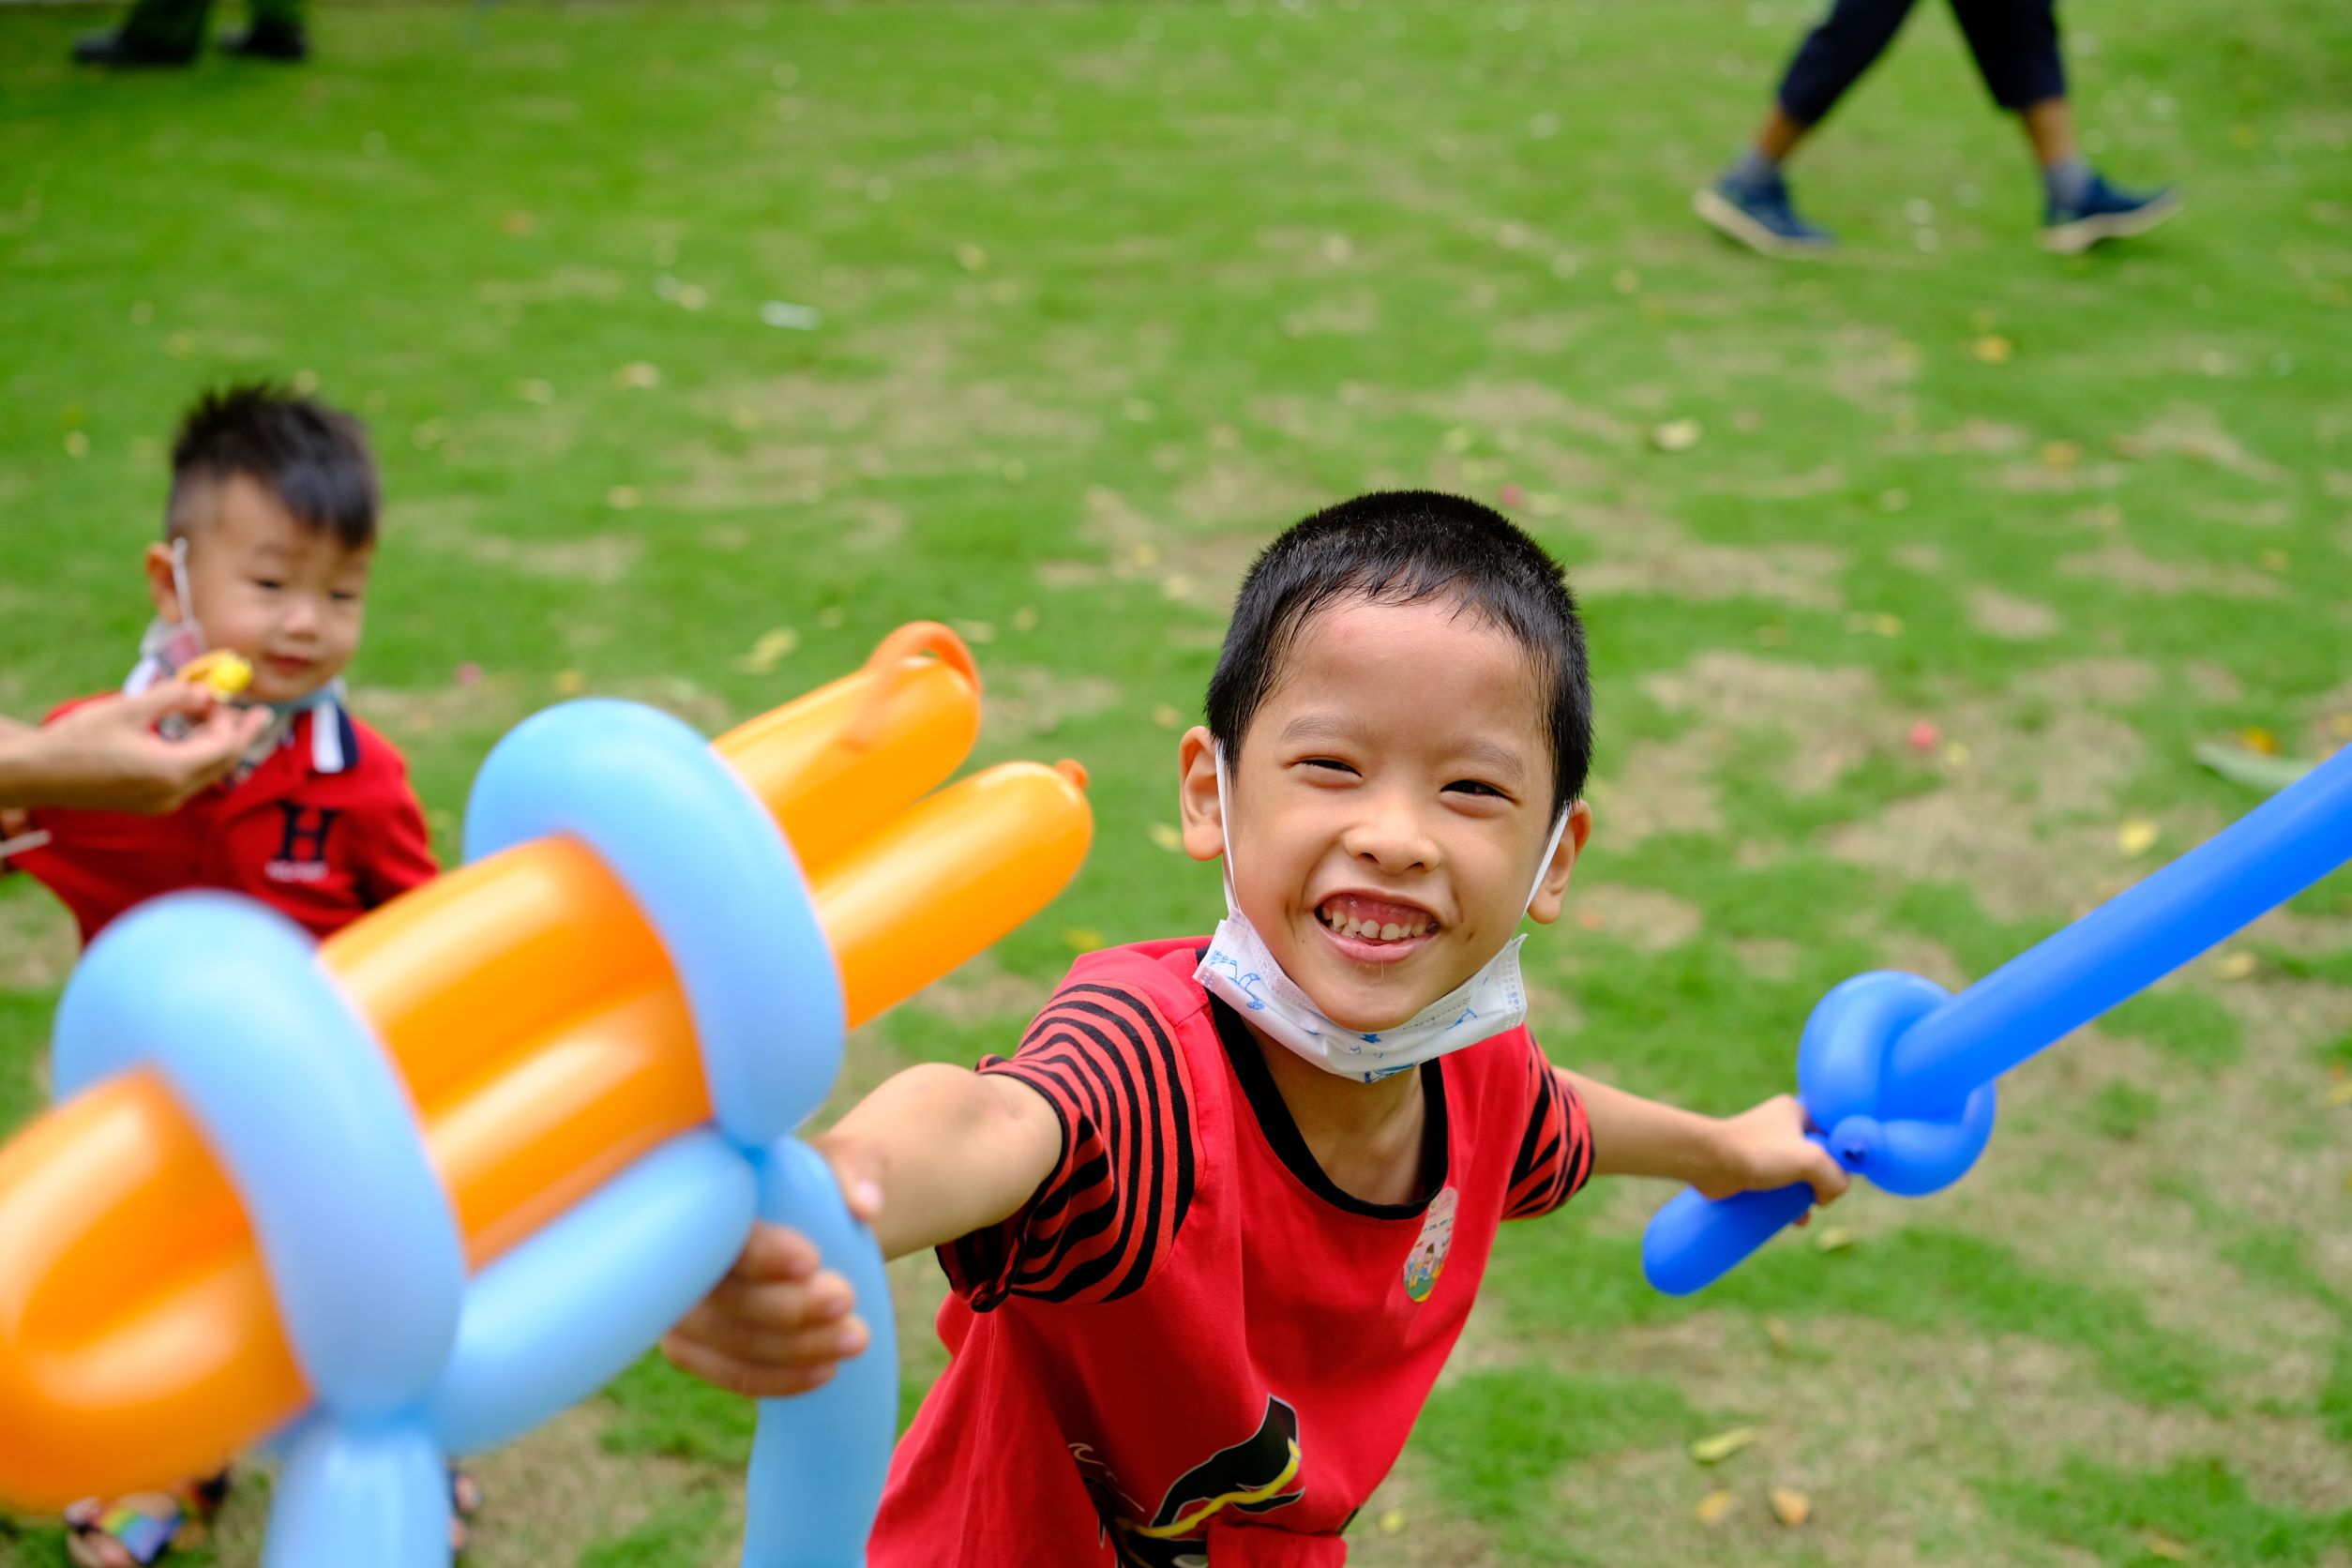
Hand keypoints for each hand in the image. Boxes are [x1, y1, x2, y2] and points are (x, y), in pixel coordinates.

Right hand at [0, 683, 269, 813]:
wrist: (38, 774)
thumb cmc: (78, 739)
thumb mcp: (129, 708)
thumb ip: (174, 697)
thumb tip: (208, 691)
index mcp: (170, 771)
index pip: (223, 746)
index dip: (229, 718)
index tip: (224, 695)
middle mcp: (172, 794)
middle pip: (224, 764)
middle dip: (241, 735)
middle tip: (259, 713)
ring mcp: (162, 803)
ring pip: (208, 773)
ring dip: (219, 745)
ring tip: (228, 719)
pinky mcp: (151, 804)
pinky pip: (190, 780)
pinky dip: (199, 756)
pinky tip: (196, 736)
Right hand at [660, 1139, 885, 1399]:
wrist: (815, 1216)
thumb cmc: (822, 1182)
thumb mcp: (847, 1159)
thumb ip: (857, 1171)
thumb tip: (865, 1207)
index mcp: (708, 1190)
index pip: (716, 1229)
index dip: (759, 1253)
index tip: (812, 1261)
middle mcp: (677, 1248)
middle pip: (718, 1295)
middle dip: (786, 1309)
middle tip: (848, 1299)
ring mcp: (678, 1301)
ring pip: (723, 1342)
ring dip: (791, 1351)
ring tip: (855, 1339)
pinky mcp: (691, 1341)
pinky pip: (727, 1374)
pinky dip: (776, 1379)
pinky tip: (825, 1371)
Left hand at [1694, 1094, 1849, 1215]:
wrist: (1706, 1161)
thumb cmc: (1756, 1153)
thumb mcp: (1810, 1159)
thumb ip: (1835, 1175)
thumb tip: (1831, 1195)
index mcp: (1797, 1112)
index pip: (1833, 1135)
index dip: (1841, 1159)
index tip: (1837, 1181)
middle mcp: (1781, 1126)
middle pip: (1818, 1159)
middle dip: (1823, 1184)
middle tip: (1820, 1201)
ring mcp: (1765, 1148)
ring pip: (1798, 1176)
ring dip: (1806, 1197)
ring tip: (1804, 1216)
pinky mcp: (1751, 1168)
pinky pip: (1778, 1186)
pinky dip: (1787, 1203)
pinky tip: (1793, 1220)